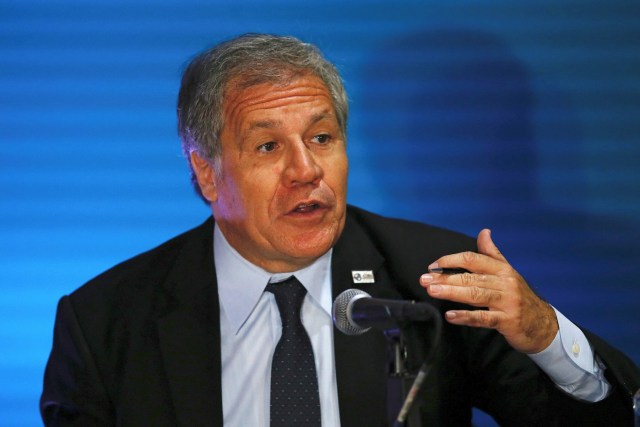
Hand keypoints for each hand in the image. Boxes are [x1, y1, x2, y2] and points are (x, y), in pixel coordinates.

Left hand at [420, 229, 557, 353]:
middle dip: (445, 277)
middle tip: (424, 279)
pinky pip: (484, 318)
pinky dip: (466, 316)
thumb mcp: (508, 272)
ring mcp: (507, 302)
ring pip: (476, 294)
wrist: (543, 325)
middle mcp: (505, 283)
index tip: (433, 265)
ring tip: (432, 291)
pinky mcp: (508, 321)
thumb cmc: (519, 297)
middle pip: (471, 277)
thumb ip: (492, 253)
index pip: (473, 259)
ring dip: (452, 292)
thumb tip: (484, 231)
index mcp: (502, 269)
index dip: (451, 260)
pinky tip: (451, 315)